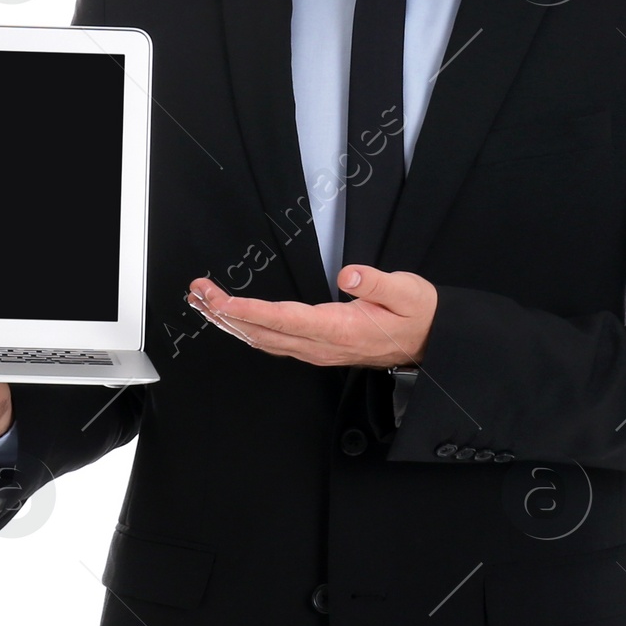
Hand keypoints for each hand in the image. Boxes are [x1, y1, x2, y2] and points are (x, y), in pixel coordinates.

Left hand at [186, 264, 435, 367]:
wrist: (428, 341)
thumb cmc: (416, 315)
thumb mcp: (408, 291)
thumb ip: (378, 282)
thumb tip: (350, 274)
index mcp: (339, 329)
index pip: (284, 320)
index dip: (249, 311)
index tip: (222, 300)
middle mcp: (321, 345)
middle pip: (263, 332)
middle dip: (225, 313)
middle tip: (198, 292)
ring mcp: (316, 351)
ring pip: (263, 340)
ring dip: (230, 322)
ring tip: (203, 302)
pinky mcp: (315, 348)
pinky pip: (273, 342)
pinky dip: (246, 328)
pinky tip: (232, 319)